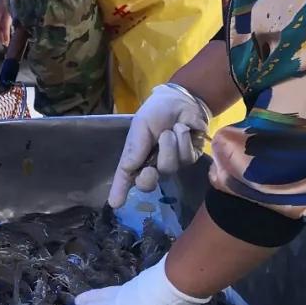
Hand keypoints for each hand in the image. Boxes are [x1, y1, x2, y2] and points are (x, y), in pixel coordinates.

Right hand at [108, 82, 211, 209]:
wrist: (182, 101)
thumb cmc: (156, 113)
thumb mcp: (140, 125)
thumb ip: (135, 147)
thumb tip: (127, 169)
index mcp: (136, 157)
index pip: (126, 176)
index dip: (119, 191)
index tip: (115, 203)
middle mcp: (152, 164)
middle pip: (148, 182)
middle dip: (148, 177)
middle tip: (149, 169)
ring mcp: (172, 163)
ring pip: (169, 167)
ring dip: (169, 144)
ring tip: (170, 130)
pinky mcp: (190, 158)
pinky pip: (186, 157)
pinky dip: (183, 140)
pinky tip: (183, 129)